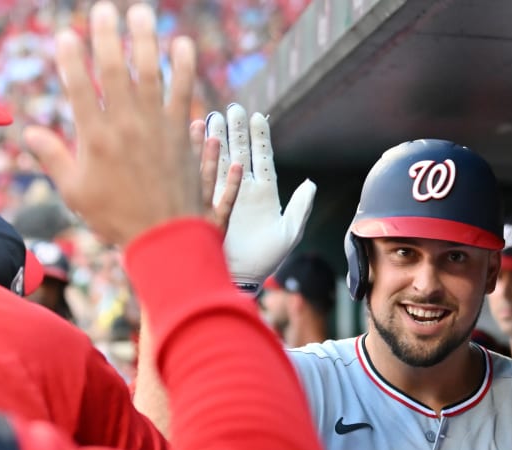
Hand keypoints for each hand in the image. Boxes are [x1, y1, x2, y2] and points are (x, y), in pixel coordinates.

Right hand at [24, 2, 201, 246]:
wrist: (166, 237)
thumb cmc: (116, 218)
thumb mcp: (75, 192)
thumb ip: (53, 158)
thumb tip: (28, 132)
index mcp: (93, 138)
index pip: (79, 87)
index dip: (72, 58)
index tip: (68, 35)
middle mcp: (124, 126)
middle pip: (114, 70)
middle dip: (107, 36)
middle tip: (104, 10)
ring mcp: (155, 127)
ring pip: (150, 73)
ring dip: (145, 39)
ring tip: (141, 13)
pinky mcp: (179, 132)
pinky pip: (182, 92)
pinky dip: (183, 67)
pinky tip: (182, 44)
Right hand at [202, 104, 315, 291]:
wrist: (241, 279)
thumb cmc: (266, 260)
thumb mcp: (289, 233)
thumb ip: (300, 207)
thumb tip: (311, 183)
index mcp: (264, 194)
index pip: (262, 159)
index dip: (260, 138)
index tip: (257, 116)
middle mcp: (242, 190)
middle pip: (239, 154)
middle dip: (236, 131)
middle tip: (233, 109)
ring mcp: (224, 196)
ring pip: (220, 162)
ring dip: (218, 140)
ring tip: (214, 117)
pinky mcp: (208, 206)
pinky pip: (205, 181)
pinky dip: (204, 163)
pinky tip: (201, 147)